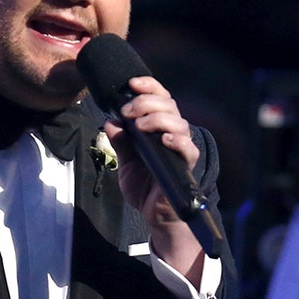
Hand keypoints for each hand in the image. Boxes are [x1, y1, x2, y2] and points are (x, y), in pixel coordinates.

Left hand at [103, 76, 203, 279]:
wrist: (154, 215)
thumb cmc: (144, 186)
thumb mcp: (124, 162)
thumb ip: (119, 142)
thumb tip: (110, 121)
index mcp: (158, 128)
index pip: (159, 98)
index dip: (148, 86)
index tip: (131, 83)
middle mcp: (172, 134)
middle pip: (169, 105)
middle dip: (146, 102)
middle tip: (127, 111)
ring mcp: (180, 149)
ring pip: (179, 122)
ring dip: (157, 118)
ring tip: (139, 125)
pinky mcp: (185, 166)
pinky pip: (187, 148)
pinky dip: (177, 140)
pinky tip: (163, 139)